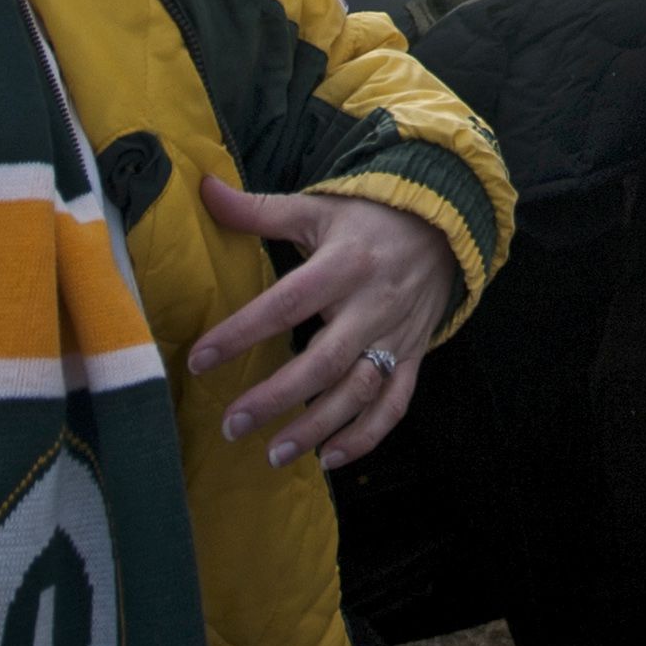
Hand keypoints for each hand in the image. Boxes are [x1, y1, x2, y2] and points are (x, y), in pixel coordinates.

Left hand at [182, 177, 457, 471]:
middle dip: (276, 398)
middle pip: (323, 361)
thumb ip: (258, 209)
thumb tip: (202, 187)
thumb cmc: (369, 219)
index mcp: (343, 265)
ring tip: (272, 454)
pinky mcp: (413, 356)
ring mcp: (396, 335)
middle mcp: (371, 305)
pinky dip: (366, 437)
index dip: (242, 332)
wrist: (446, 225)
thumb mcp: (317, 208)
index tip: (200, 359)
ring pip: (358, 391)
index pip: (286, 303)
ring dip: (317, 427)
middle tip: (232, 425)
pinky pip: (394, 405)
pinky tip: (329, 458)